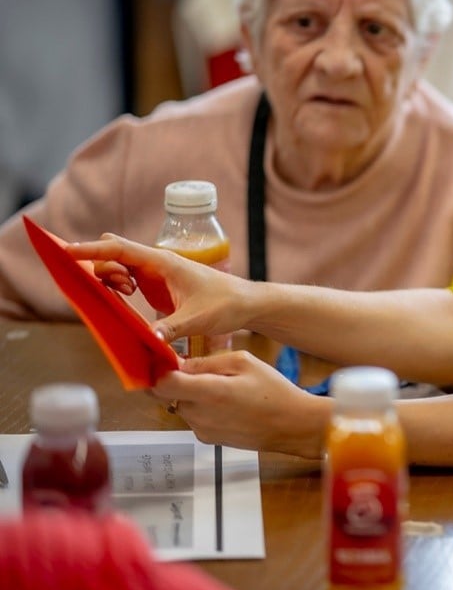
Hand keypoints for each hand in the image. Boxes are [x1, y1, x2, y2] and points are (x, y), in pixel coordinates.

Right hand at [66, 234, 252, 343]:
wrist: (247, 304)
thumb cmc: (227, 304)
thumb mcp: (197, 319)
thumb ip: (171, 328)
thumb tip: (148, 340)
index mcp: (164, 262)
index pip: (120, 249)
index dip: (92, 250)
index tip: (67, 251)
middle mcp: (157, 264)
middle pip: (114, 253)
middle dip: (101, 265)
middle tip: (119, 289)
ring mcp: (156, 274)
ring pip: (118, 265)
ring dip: (111, 277)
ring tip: (126, 294)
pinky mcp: (157, 286)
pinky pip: (127, 279)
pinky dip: (117, 285)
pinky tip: (125, 298)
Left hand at [150, 350, 329, 457]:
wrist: (292, 425)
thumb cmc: (274, 392)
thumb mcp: (244, 362)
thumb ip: (208, 362)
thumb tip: (181, 364)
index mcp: (209, 392)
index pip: (161, 384)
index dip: (159, 371)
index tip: (166, 362)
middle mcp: (199, 415)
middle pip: (168, 394)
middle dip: (179, 381)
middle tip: (203, 372)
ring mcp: (202, 429)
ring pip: (180, 405)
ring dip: (192, 395)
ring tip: (223, 389)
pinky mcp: (207, 439)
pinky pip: (193, 418)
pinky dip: (202, 408)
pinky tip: (227, 404)